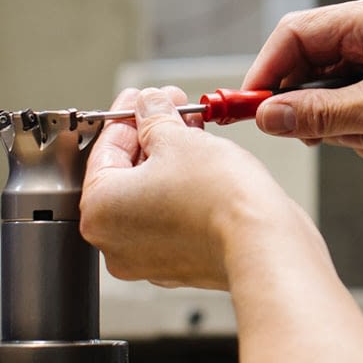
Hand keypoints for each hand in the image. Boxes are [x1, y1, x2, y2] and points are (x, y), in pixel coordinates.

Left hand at [80, 87, 299, 290]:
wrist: (262, 243)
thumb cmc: (218, 202)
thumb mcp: (178, 139)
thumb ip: (154, 116)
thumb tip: (150, 105)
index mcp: (99, 211)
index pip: (104, 150)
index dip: (125, 115)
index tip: (140, 98)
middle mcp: (115, 241)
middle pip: (125, 174)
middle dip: (150, 135)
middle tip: (169, 107)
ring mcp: (146, 258)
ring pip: (149, 194)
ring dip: (168, 159)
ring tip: (192, 130)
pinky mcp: (178, 263)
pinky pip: (170, 216)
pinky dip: (181, 188)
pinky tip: (202, 163)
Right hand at [244, 0, 362, 170]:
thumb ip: (320, 114)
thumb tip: (267, 116)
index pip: (296, 33)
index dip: (267, 70)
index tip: (249, 107)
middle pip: (308, 63)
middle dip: (307, 104)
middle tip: (312, 135)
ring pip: (328, 90)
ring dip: (338, 122)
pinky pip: (352, 105)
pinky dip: (360, 129)